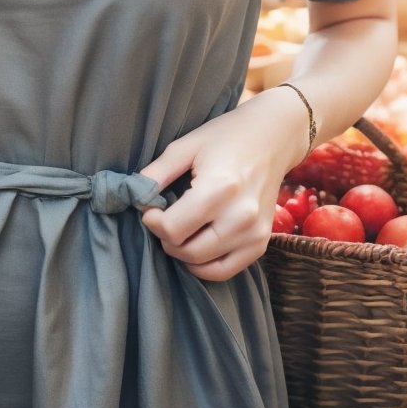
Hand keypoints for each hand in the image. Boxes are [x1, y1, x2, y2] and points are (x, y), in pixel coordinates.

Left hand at [138, 86, 310, 280]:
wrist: (273, 136)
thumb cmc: (226, 136)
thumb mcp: (185, 146)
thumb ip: (155, 174)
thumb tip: (133, 198)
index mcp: (219, 188)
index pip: (172, 228)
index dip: (152, 221)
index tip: (150, 208)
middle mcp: (241, 216)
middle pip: (186, 250)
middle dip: (165, 238)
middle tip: (163, 218)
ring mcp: (254, 233)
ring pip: (202, 264)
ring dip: (182, 252)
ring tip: (180, 229)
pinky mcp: (261, 243)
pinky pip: (224, 271)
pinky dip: (204, 265)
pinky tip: (195, 244)